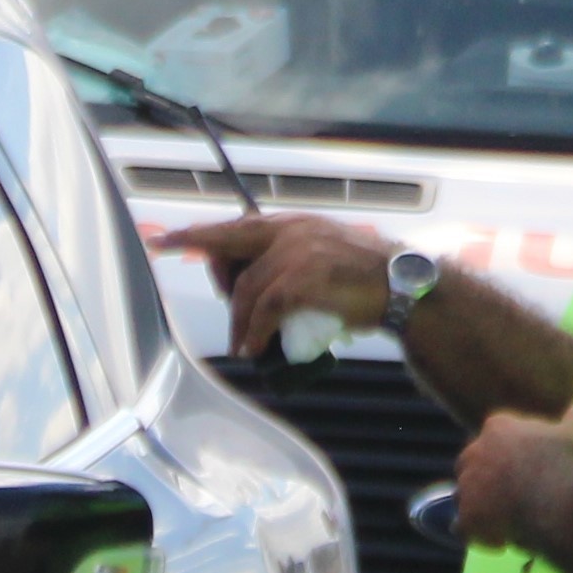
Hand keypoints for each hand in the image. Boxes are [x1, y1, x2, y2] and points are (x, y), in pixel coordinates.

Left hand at [171, 212, 407, 361]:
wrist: (404, 290)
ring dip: (238, 321)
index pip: (238, 225)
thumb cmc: (367, 282)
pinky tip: (253, 347)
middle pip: (230, 245)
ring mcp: (297, 253)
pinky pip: (264, 310)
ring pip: (246, 288)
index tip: (167, 238)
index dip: (201, 234)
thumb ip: (289, 262)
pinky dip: (254, 332)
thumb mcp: (324, 257)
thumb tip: (254, 287)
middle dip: (205, 262)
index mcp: (295, 225)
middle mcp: (292, 231)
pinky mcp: (303, 280)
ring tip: (243, 343)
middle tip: (200, 285)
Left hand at [447, 410, 570, 549]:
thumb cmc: (571, 462)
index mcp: (498, 427)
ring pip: (463, 496)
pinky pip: (463, 528)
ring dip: (478, 507)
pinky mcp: (467, 515)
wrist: (561, 497)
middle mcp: (475, 452)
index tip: (520, 472)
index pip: (491, 439)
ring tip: (502, 522)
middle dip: (484, 481)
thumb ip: (571, 419)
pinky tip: (500, 542)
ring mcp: (467, 484)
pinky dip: (478, 535)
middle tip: (507, 498)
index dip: (504, 458)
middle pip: (469, 465)